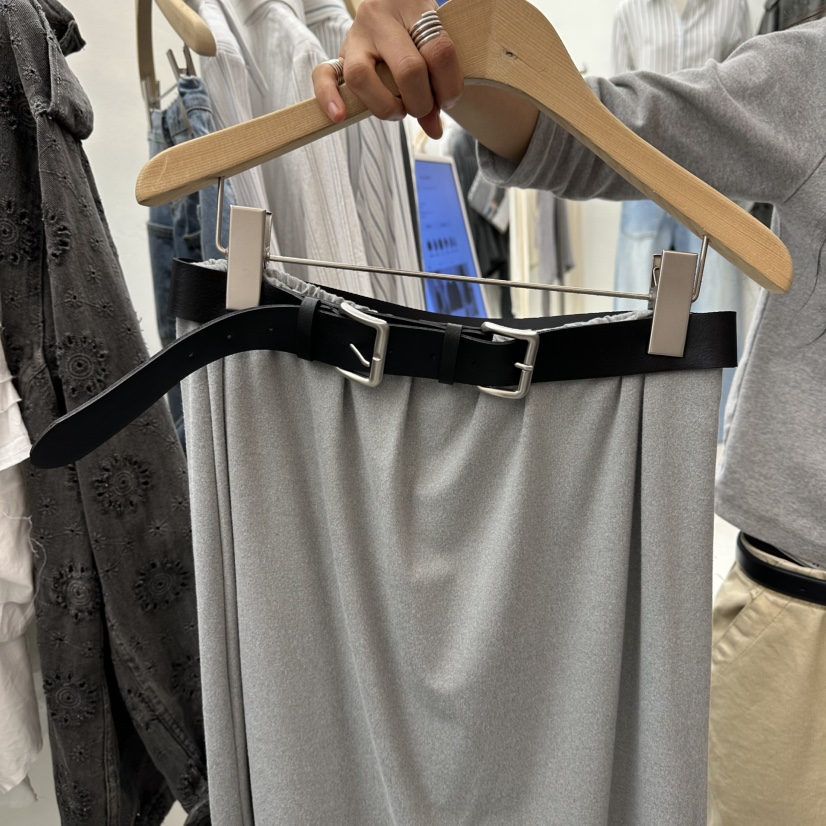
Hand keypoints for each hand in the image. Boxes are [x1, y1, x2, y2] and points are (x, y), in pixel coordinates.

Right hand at [312, 0, 463, 138]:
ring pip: (362, 77)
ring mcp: (355, 35)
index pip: (438, 52)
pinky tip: (339, 115)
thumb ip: (437, 86)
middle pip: (407, 69)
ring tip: (398, 111)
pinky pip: (323, 74)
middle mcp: (380, 17)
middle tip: (422, 107)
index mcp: (412, 7)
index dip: (449, 86)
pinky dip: (329, 96)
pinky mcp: (340, 54)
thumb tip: (434, 131)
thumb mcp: (432, 46)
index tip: (447, 100)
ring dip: (386, 106)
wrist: (394, 7)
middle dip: (421, 102)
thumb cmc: (419, 32)